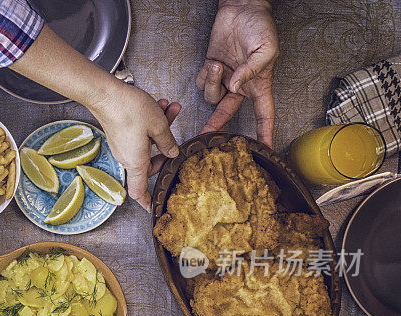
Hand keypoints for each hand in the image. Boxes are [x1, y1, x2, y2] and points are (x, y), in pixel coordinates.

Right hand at [91, 84, 180, 208]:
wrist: (106, 93)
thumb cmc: (128, 110)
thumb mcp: (158, 125)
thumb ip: (168, 142)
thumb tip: (172, 153)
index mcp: (136, 162)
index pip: (139, 191)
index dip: (146, 202)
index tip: (153, 208)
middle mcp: (127, 157)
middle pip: (150, 164)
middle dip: (166, 149)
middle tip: (176, 138)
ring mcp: (123, 145)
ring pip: (148, 143)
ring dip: (161, 128)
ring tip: (172, 109)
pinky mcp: (121, 133)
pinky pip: (140, 134)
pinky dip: (151, 122)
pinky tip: (160, 106)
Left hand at [196, 0, 277, 146]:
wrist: (241, 9)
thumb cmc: (260, 26)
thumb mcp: (265, 49)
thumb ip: (251, 71)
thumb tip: (235, 87)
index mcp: (259, 83)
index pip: (264, 114)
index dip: (264, 133)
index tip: (264, 149)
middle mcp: (241, 84)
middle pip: (227, 113)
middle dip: (215, 126)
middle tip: (205, 137)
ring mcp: (224, 77)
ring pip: (211, 96)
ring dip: (211, 82)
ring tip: (218, 64)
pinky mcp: (210, 68)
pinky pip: (201, 82)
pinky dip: (204, 75)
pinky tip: (213, 63)